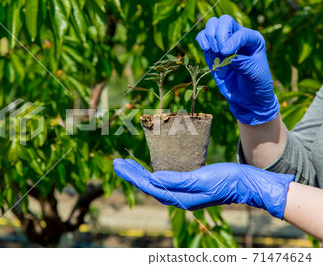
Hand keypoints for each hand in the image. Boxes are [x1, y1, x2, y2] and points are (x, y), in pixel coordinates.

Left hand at [113, 159, 294, 218]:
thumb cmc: (226, 180)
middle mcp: (178, 198)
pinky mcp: (188, 187)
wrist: (245, 184)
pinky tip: (149, 170)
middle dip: (131, 174)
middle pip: (148, 186)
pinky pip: (164, 182)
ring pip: (155, 184)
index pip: (149, 186)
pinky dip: (152, 175)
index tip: (118, 165)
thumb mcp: (201, 179)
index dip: (132, 176)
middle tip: (116, 163)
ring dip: (139, 174)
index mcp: (179, 197)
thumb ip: (177, 181)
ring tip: (127, 165)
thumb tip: (153, 179)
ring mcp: (183, 193)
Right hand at [196, 15, 278, 124]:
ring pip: (212, 25)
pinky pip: (203, 37)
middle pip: (224, 21)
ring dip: (209, 35)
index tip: (226, 54)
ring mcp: (224, 43)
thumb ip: (240, 62)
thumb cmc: (256, 84)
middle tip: (219, 51)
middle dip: (218, 34)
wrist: (247, 97)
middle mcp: (238, 37)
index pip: (240, 33)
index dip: (231, 41)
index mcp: (253, 39)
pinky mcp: (212, 51)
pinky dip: (201, 40)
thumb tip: (224, 54)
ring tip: (213, 50)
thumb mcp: (254, 73)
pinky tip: (206, 49)